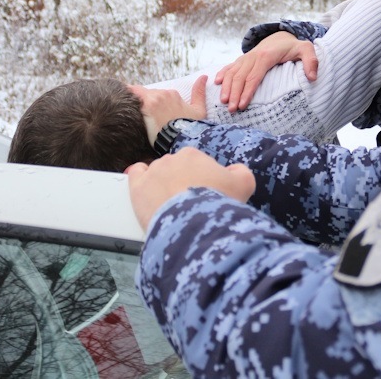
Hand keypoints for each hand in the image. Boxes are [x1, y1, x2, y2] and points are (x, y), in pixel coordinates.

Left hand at [125, 148, 255, 228]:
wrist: (194, 224)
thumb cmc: (219, 202)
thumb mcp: (244, 184)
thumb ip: (240, 171)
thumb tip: (235, 170)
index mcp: (193, 155)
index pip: (195, 163)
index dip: (201, 179)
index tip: (204, 193)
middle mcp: (171, 159)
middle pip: (176, 169)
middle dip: (183, 183)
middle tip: (190, 203)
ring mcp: (152, 173)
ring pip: (157, 174)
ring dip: (163, 185)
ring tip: (171, 205)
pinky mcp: (138, 188)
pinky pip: (135, 175)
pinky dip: (140, 180)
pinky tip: (146, 190)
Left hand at [129, 75, 207, 144]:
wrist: (183, 139)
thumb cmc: (191, 128)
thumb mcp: (199, 111)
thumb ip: (199, 93)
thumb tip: (204, 76)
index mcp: (173, 94)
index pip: (154, 95)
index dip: (149, 105)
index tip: (146, 114)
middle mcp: (163, 94)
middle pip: (144, 96)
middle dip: (141, 104)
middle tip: (137, 118)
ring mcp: (154, 99)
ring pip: (136, 96)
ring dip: (133, 104)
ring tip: (126, 114)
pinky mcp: (146, 106)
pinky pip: (130, 96)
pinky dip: (124, 99)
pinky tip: (119, 107)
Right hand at [214, 31, 317, 111]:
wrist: (281, 36)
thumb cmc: (294, 46)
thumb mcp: (307, 50)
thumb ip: (311, 62)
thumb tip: (313, 77)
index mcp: (266, 56)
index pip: (254, 76)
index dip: (247, 91)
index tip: (242, 105)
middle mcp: (253, 56)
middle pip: (240, 77)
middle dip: (234, 94)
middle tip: (231, 110)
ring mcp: (246, 57)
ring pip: (233, 72)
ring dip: (226, 87)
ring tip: (223, 102)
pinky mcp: (243, 59)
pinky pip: (230, 66)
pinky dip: (223, 73)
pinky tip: (216, 83)